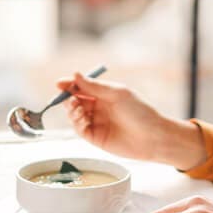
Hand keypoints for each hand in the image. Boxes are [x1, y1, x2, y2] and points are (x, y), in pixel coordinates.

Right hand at [57, 73, 203, 167]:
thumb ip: (94, 86)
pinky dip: (76, 123)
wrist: (153, 136)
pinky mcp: (96, 138)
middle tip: (69, 97)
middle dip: (68, 98)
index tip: (59, 83)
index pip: (82, 87)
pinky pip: (80, 129)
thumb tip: (75, 74)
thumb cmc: (140, 111)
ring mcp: (97, 123)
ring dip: (71, 110)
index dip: (69, 85)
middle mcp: (99, 108)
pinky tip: (81, 119)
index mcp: (105, 94)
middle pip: (75, 101)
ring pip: (75, 115)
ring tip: (77, 107)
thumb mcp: (116, 93)